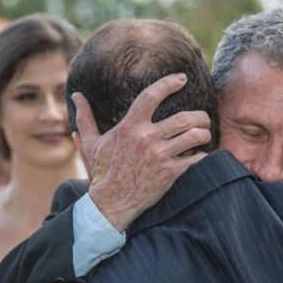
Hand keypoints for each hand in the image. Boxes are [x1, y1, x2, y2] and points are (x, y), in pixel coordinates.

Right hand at [73, 73, 211, 232]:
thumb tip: (77, 96)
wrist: (110, 203)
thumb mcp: (91, 143)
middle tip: (203, 118)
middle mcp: (147, 138)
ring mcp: (160, 156)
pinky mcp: (170, 173)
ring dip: (204, 133)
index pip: (151, 95)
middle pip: (184, 117)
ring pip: (195, 136)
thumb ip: (86, 118)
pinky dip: (204, 156)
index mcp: (129, 127)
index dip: (169, 83)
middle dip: (200, 116)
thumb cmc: (102, 172)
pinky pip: (196, 159)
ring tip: (205, 135)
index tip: (181, 79)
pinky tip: (203, 156)